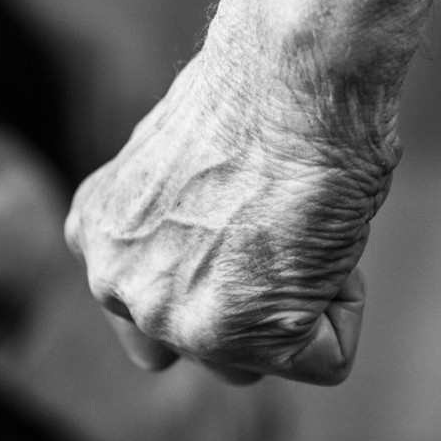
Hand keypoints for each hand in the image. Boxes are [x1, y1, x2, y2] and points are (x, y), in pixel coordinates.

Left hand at [65, 51, 390, 385]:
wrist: (286, 78)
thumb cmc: (251, 98)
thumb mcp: (177, 172)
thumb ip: (174, 231)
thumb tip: (210, 259)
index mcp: (96, 236)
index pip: (156, 305)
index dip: (220, 270)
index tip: (242, 212)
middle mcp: (114, 283)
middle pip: (196, 346)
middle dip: (245, 305)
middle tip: (272, 226)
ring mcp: (166, 317)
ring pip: (254, 361)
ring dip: (293, 307)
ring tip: (296, 229)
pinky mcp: (231, 338)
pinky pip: (321, 358)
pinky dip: (345, 306)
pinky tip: (325, 239)